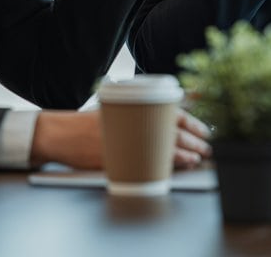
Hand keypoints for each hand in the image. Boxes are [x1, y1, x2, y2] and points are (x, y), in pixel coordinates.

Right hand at [30, 108, 211, 169]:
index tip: (207, 130)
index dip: (194, 122)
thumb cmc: (93, 120)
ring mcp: (128, 139)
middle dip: (195, 139)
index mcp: (137, 105)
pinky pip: (150, 162)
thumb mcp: (119, 106)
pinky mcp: (120, 157)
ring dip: (185, 153)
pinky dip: (166, 165)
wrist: (63, 134)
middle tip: (207, 146)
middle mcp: (134, 120)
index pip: (174, 111)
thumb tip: (177, 103)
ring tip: (197, 158)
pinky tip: (176, 168)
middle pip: (175, 130)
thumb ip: (144, 108)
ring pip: (166, 146)